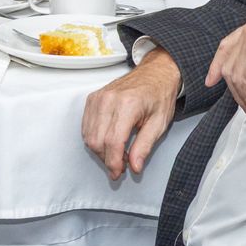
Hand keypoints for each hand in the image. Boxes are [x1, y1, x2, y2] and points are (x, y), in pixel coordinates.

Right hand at [81, 48, 180, 178]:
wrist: (155, 73)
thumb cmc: (159, 95)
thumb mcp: (160, 123)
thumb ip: (145, 146)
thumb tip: (135, 166)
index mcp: (128, 104)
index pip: (113, 142)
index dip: (114, 162)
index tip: (118, 172)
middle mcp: (109, 100)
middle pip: (97, 141)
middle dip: (107, 159)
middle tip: (122, 164)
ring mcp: (98, 98)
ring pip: (89, 136)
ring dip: (100, 151)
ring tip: (118, 152)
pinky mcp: (92, 98)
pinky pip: (85, 126)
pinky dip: (95, 139)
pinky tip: (109, 141)